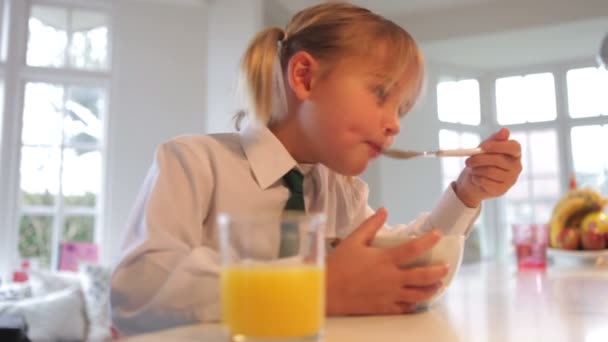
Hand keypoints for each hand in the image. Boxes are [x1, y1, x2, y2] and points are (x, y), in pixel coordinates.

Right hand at [326, 208, 448, 315]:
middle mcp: (391, 278)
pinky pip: (405, 308)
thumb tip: (384, 211)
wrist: (325, 291)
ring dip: (431, 289)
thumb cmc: (337, 265)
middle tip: (445, 267)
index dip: (429, 240)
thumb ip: (371, 225)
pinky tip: (416, 301)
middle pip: (423, 275)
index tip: (438, 235)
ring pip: (419, 294)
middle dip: (438, 271)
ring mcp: (389, 294)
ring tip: (437, 285)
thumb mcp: (353, 240)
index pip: (413, 248)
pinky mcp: (384, 307)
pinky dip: (413, 304)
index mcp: (385, 259)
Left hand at [454, 128, 521, 207]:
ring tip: (472, 169)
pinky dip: (477, 179)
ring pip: (491, 172)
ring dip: (476, 170)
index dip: (499, 146)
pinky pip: (486, 182)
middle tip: (467, 161)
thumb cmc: (481, 161)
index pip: (514, 147)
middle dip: (479, 159)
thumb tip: (505, 130)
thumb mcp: (485, 148)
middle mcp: (517, 166)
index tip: (483, 147)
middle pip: (499, 160)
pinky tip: (476, 178)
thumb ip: (494, 140)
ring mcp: (511, 179)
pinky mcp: (502, 190)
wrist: (473, 181)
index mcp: (514, 153)